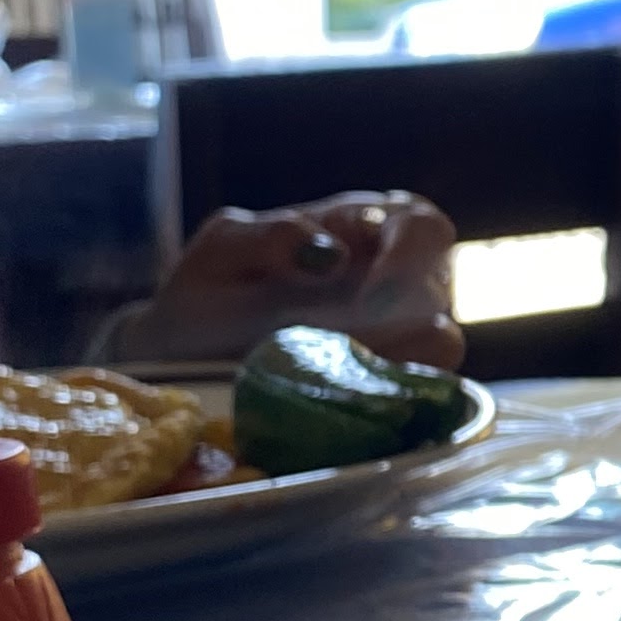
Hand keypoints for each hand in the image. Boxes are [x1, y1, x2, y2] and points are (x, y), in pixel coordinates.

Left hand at [106, 193, 464, 371]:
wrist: (180, 355)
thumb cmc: (207, 291)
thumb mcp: (222, 252)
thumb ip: (270, 238)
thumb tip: (331, 253)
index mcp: (359, 226)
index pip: (419, 224)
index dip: (409, 255)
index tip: (368, 296)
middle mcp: (389, 276)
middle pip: (440, 284)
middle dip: (406, 314)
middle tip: (352, 339)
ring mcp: (393, 333)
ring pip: (439, 340)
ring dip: (397, 356)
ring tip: (335, 372)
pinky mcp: (384, 381)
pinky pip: (417, 388)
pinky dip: (391, 392)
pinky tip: (345, 396)